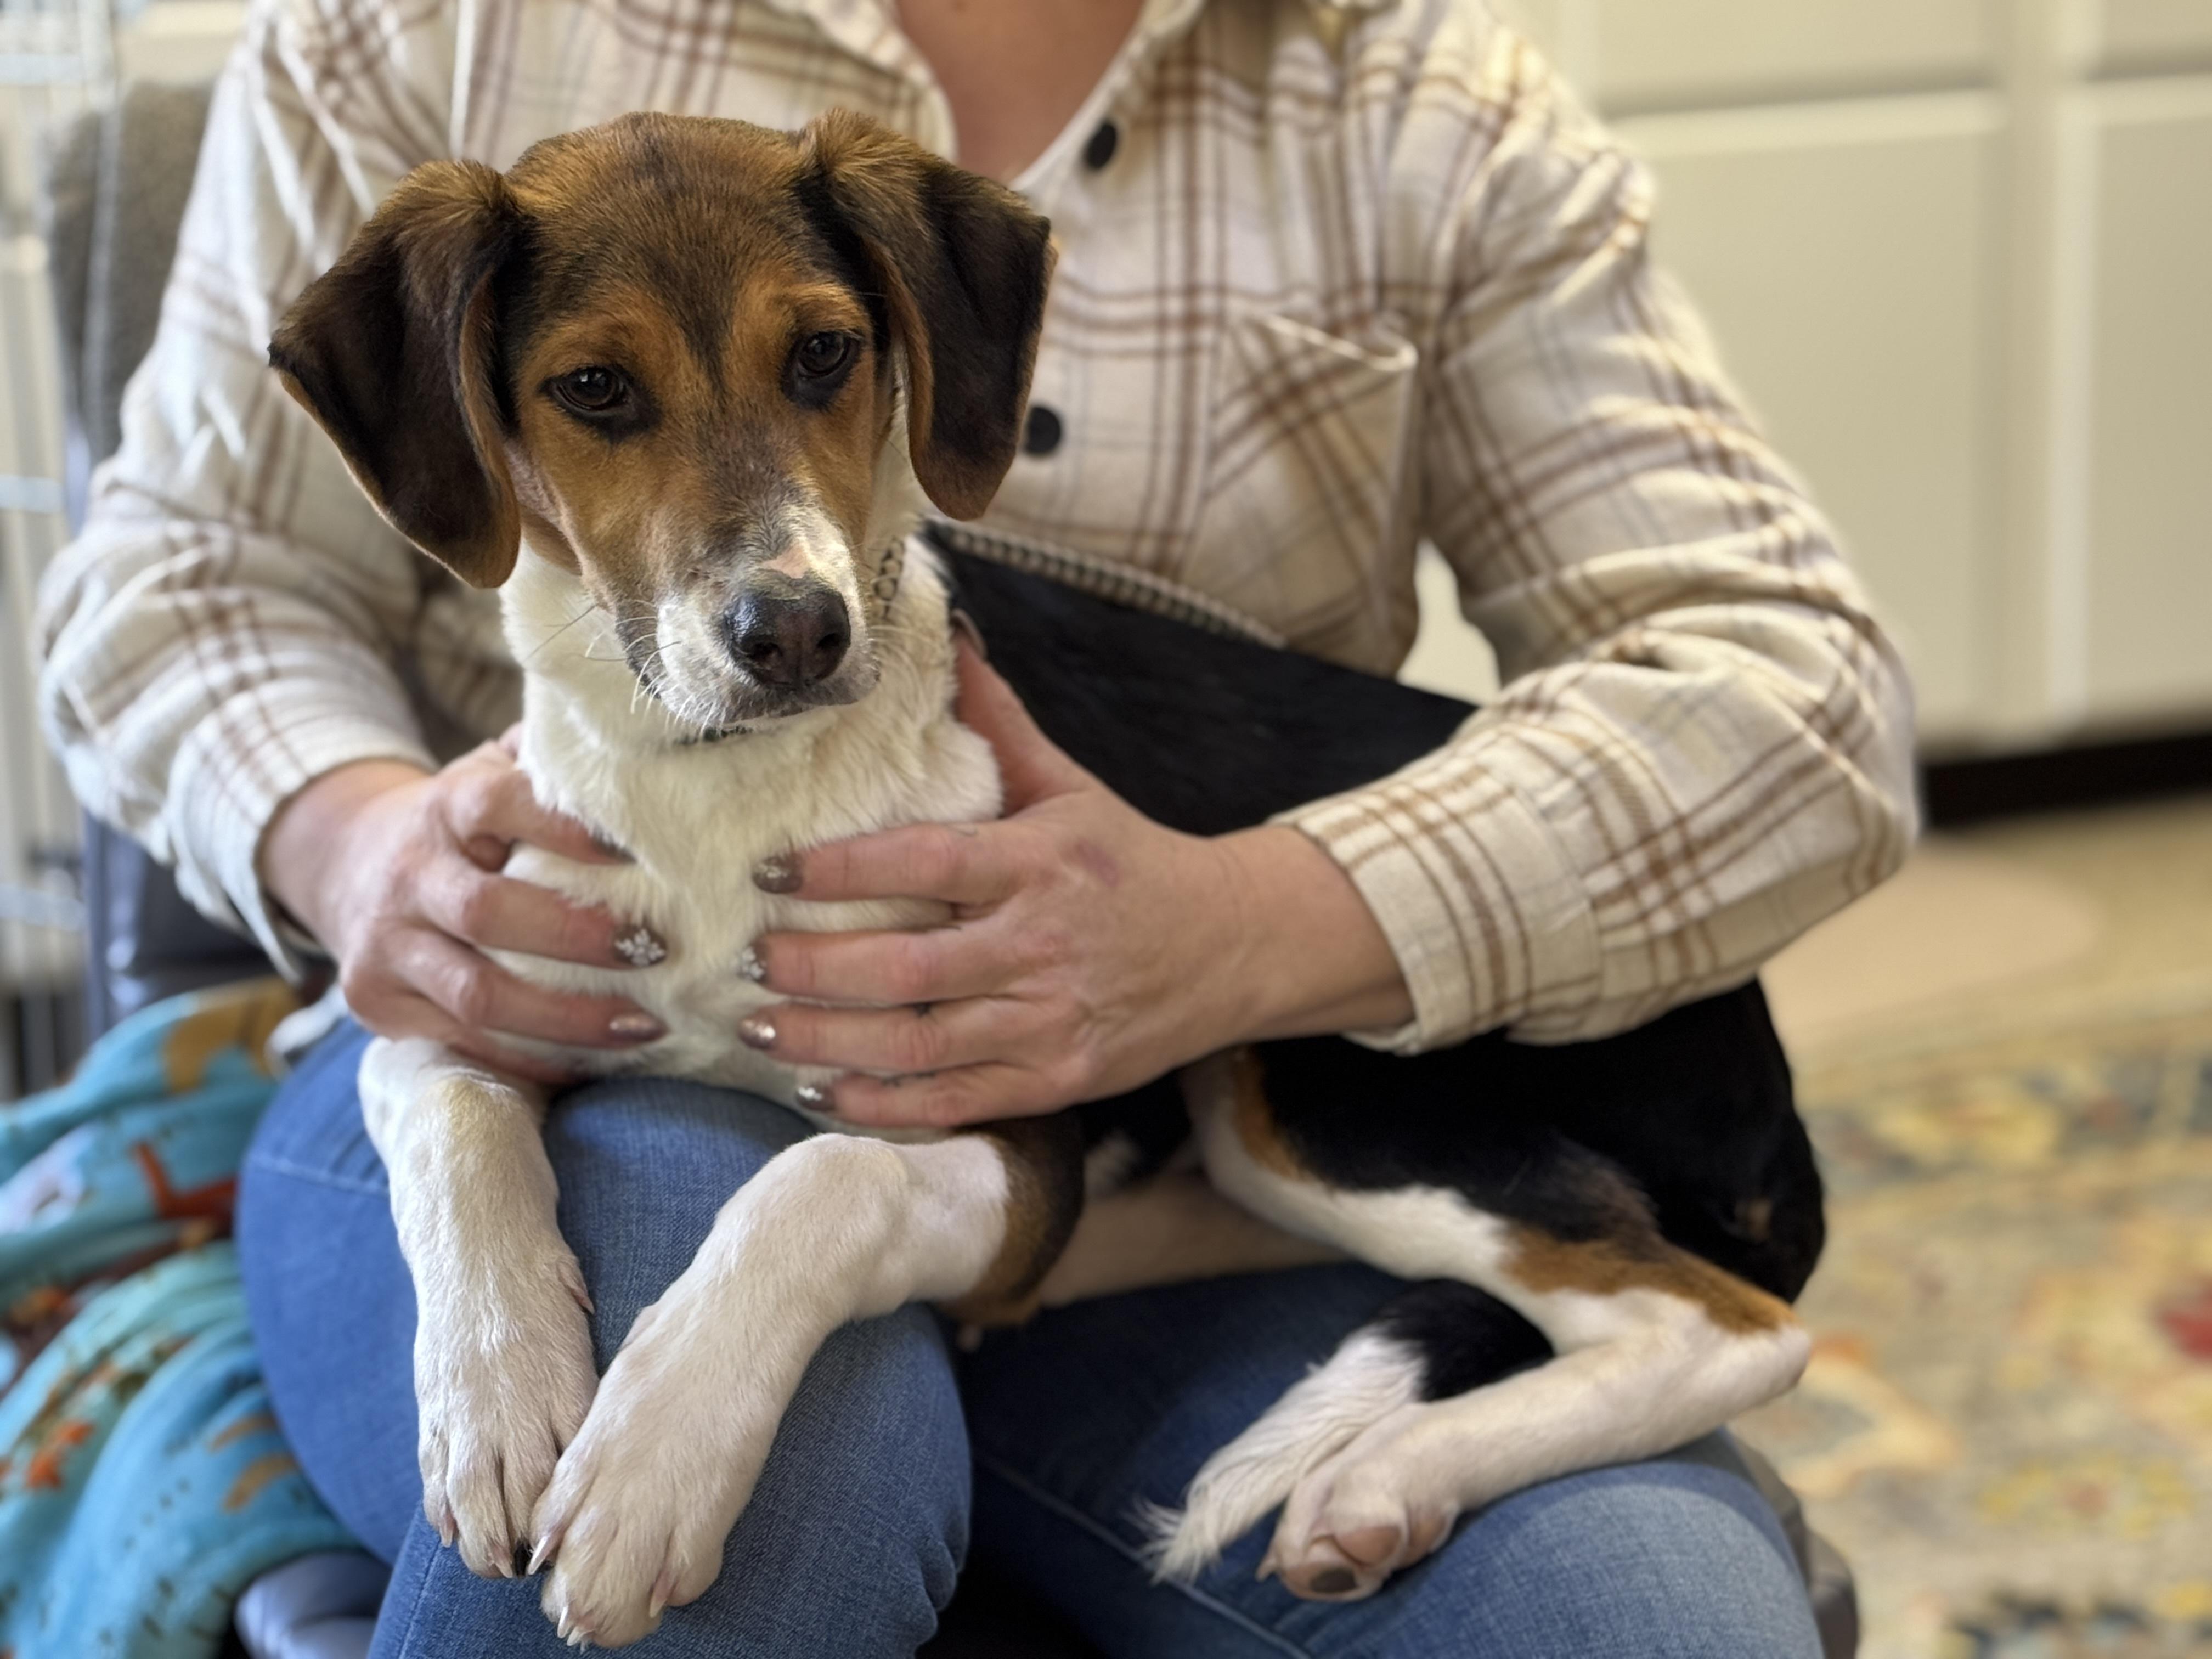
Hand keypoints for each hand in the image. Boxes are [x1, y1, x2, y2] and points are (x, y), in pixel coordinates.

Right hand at [260, 735, 667, 1080]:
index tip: (634, 852)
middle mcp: (408, 876)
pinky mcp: (376, 1004)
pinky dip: (531, 1056)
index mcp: (444, 809)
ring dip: (566, 1018)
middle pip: (487, 913)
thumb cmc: (460, 825)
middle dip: (575, 938)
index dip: (565, 827)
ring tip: (643, 1026)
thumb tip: (641, 752)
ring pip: (476, 994)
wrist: (349, 866)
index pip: (497, 805)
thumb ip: (549, 764)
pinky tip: (589, 1061)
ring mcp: (386, 946)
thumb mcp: (490, 776)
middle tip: (654, 950)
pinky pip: (462, 1040)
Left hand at [738, 641, 1411, 1125]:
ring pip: (920, 1045)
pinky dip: (883, 1106)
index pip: (924, 864)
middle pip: (908, 970)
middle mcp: (1043, 944)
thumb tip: (949, 637)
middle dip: (814, 970)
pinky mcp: (1058, 1080)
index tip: (770, 874)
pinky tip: (822, 1091)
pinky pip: (955, 1100)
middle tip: (749, 962)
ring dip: (828, 1044)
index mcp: (1040, 862)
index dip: (840, 871)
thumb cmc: (1133, 861)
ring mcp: (1051, 1021)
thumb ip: (999, 724)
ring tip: (760, 1029)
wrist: (1236, 946)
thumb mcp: (1071, 787)